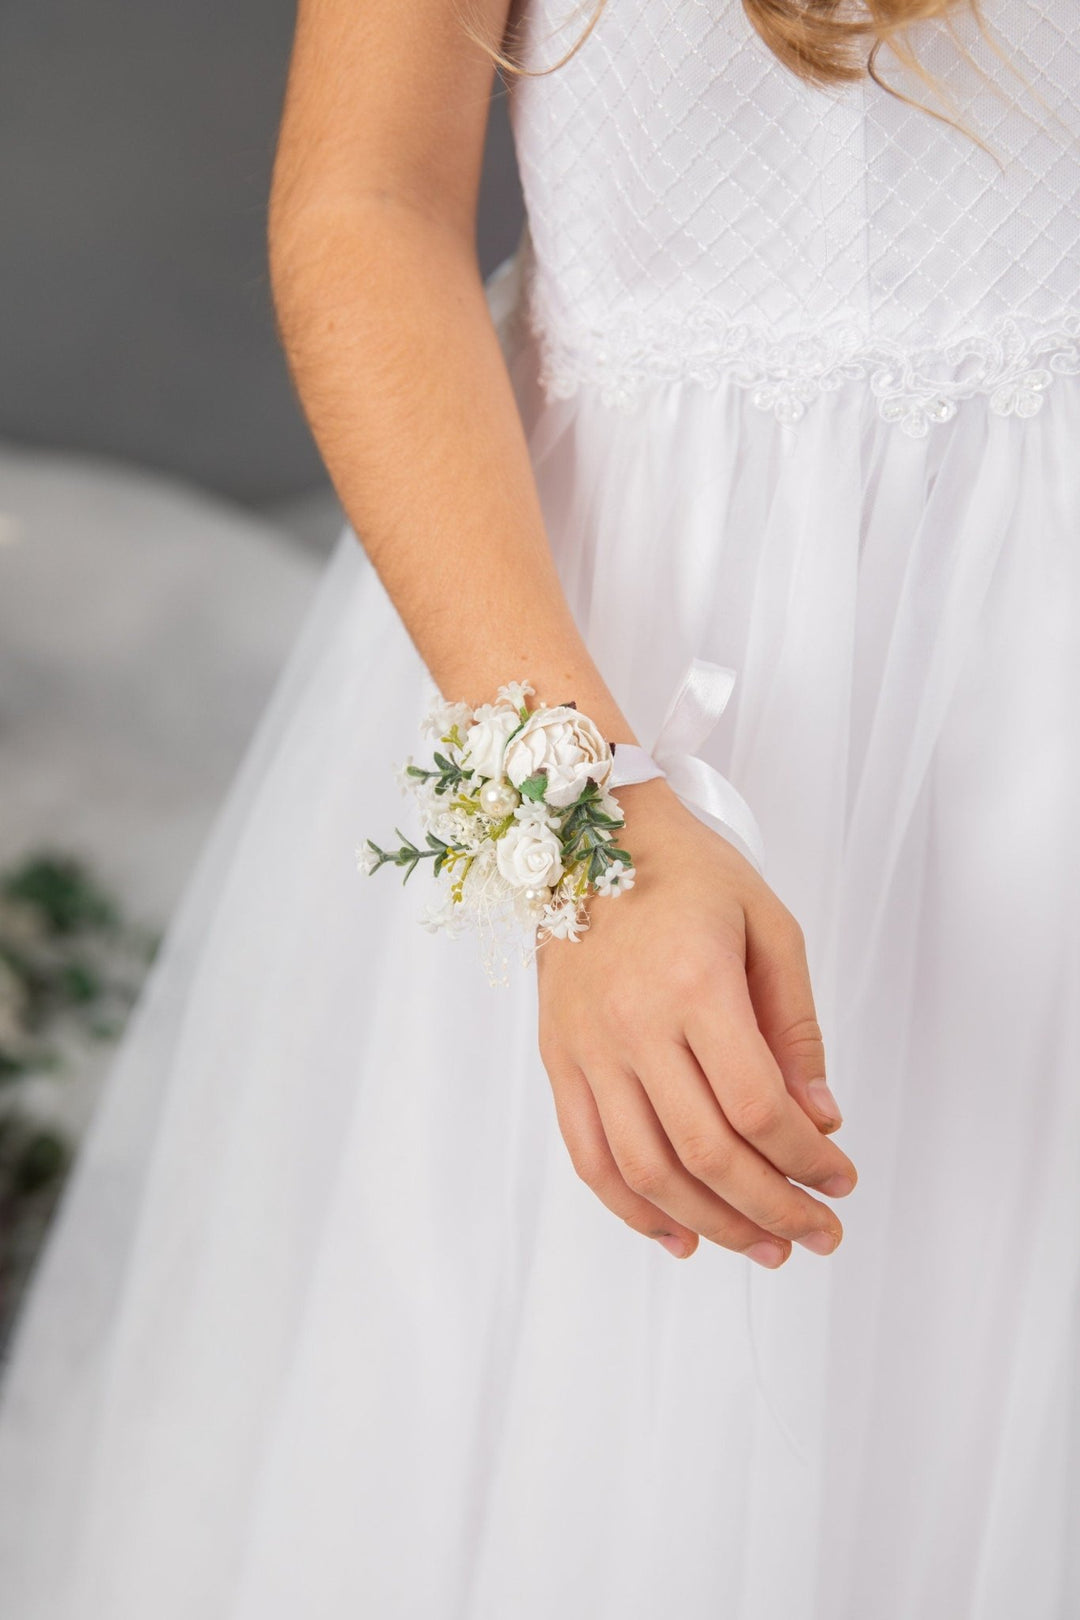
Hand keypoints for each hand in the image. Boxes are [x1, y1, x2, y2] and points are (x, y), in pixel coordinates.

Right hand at [536, 778, 856, 1265]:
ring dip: (710, 1224)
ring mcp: (588, 1047)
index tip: (840, 1178)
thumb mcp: (769, 927)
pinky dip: (632, 1209)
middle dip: (772, 1208)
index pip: (756, 1107)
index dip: (805, 1160)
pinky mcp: (558, 1059)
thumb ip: (796, 1025)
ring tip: (760, 1246)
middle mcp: (634, 1025)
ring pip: (646, 1169)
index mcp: (695, 985)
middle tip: (816, 1233)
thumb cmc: (688, 874)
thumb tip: (819, 1119)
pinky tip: (678, 1235)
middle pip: (706, 1152)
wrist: (590, 838)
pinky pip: (588, 1156)